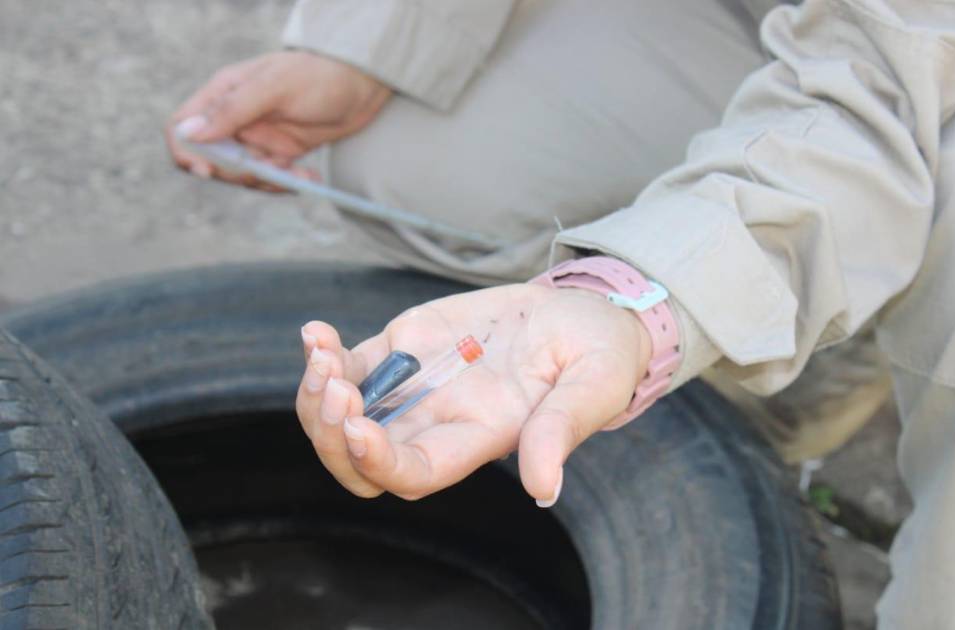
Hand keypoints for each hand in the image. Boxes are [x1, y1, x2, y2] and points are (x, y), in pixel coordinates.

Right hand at [165, 51, 390, 189]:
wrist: (363, 86)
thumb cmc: (320, 76)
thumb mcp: (275, 88)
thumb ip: (233, 109)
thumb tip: (189, 133)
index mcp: (223, 94)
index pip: (181, 126)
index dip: (185, 152)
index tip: (207, 171)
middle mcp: (234, 118)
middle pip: (210, 160)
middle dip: (237, 174)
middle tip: (272, 170)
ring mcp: (256, 138)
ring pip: (240, 176)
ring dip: (267, 181)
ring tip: (299, 173)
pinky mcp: (278, 154)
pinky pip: (268, 179)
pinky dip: (286, 183)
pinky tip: (309, 177)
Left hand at [296, 284, 651, 505]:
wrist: (583, 313)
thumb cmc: (598, 353)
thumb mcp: (595, 384)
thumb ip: (564, 429)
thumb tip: (543, 488)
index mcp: (481, 437)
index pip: (415, 473)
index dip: (379, 462)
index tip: (358, 425)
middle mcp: (439, 421)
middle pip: (361, 460)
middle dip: (330, 435)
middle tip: (334, 386)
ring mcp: (415, 386)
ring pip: (341, 416)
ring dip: (316, 395)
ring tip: (320, 352)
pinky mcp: (404, 349)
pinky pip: (346, 364)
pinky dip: (320, 354)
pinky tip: (315, 333)